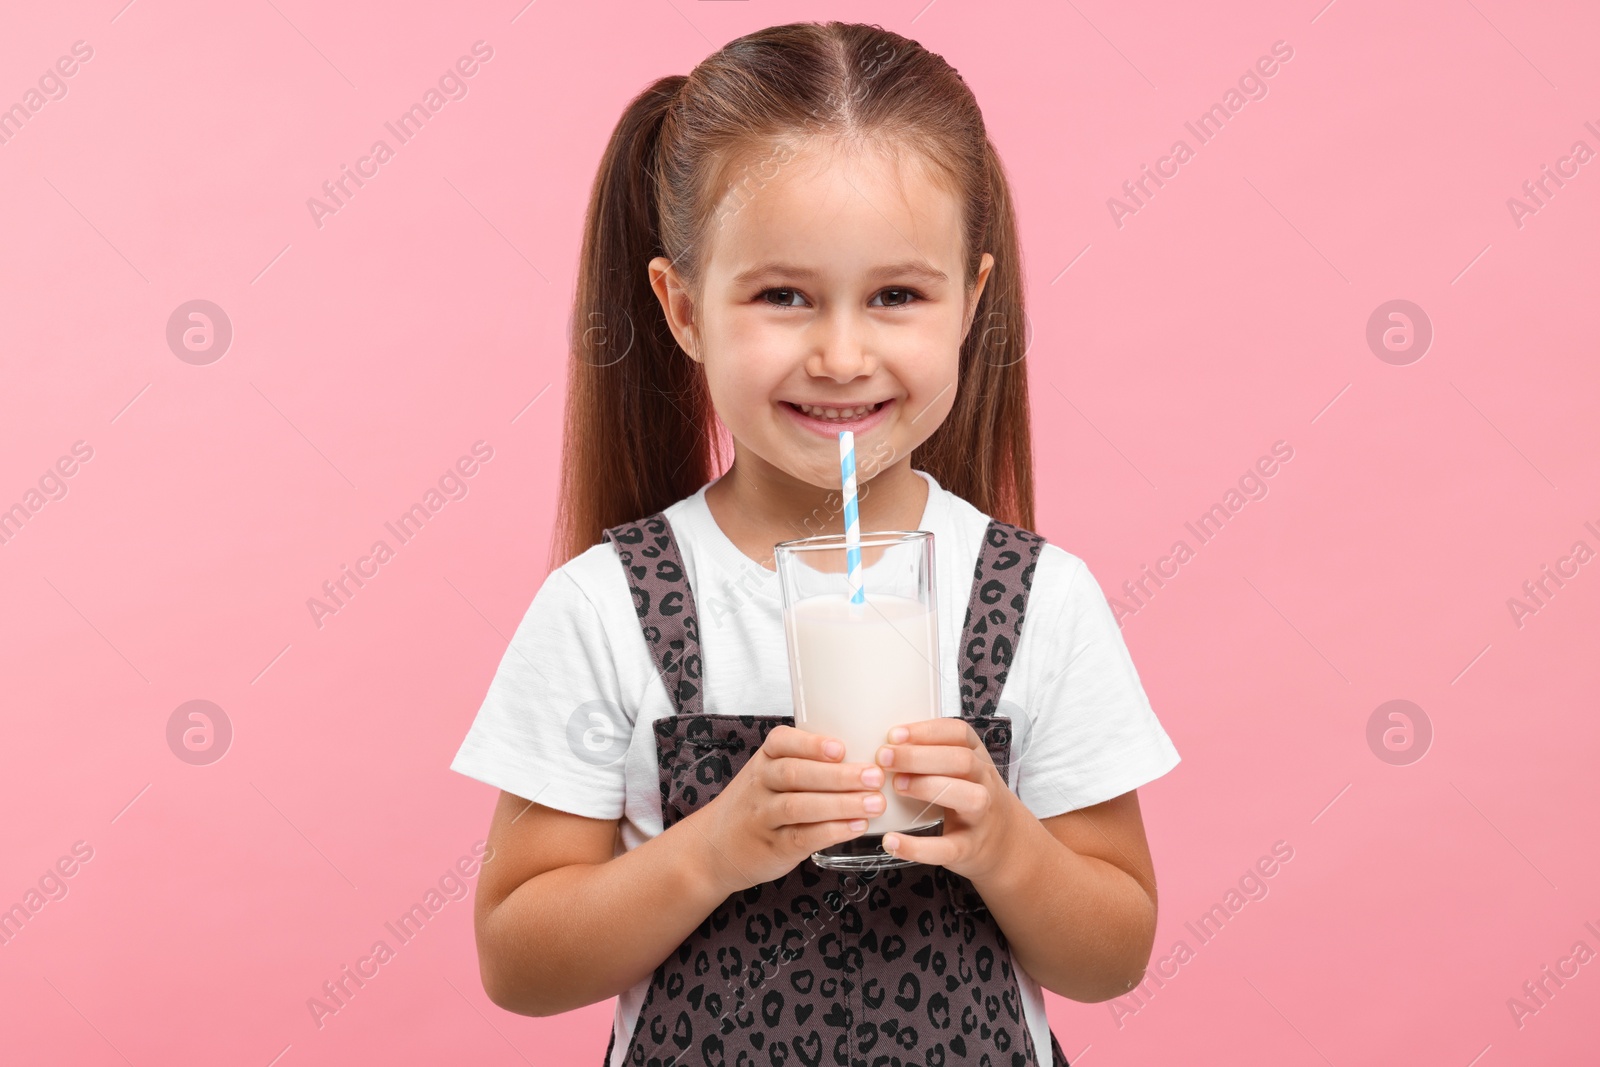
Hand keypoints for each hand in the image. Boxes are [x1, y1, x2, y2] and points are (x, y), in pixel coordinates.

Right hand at [685, 724, 883, 893]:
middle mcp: (760, 785)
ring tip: (874, 803)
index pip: (781, 743)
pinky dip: (832, 831)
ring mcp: (763, 817)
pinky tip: (856, 826)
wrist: (714, 846)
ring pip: (799, 806)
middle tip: (875, 776)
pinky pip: (802, 837)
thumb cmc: (757, 804)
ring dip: (841, 804)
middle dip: (838, 775)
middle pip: (795, 774)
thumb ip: (805, 763)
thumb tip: (865, 754)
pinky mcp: (772, 847)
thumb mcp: (769, 775)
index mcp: (763, 760)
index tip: (840, 748)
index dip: (811, 744)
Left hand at [875, 717, 1023, 880]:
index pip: (959, 734)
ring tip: (896, 787)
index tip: (894, 734)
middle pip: (961, 760)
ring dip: (928, 788)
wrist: (1005, 842)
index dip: (927, 731)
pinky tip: (891, 841)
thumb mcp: (961, 770)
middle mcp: (984, 782)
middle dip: (919, 756)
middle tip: (884, 758)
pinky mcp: (970, 848)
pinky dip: (918, 847)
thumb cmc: (970, 796)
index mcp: (977, 757)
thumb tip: (884, 745)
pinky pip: (947, 848)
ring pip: (967, 797)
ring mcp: (981, 816)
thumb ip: (931, 755)